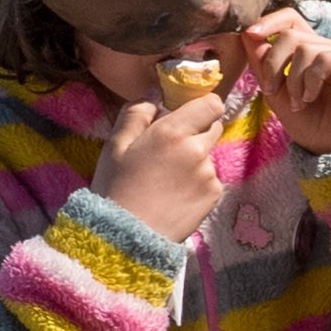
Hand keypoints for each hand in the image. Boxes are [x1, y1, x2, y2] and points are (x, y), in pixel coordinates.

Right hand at [87, 87, 236, 242]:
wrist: (126, 237)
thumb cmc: (116, 188)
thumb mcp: (115, 145)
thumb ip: (137, 113)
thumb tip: (155, 94)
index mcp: (172, 132)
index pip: (211, 104)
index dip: (201, 106)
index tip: (186, 113)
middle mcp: (197, 150)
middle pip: (212, 127)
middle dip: (196, 131)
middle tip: (168, 150)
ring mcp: (209, 173)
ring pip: (208, 154)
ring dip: (194, 159)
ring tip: (165, 179)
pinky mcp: (214, 194)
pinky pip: (210, 178)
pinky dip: (197, 182)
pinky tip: (174, 194)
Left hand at [236, 8, 330, 155]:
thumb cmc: (312, 125)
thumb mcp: (277, 93)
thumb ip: (264, 64)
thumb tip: (247, 34)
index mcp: (312, 53)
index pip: (291, 19)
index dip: (270, 22)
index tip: (251, 35)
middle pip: (291, 34)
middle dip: (273, 63)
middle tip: (273, 91)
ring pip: (305, 47)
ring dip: (293, 79)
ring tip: (299, 103)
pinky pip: (325, 59)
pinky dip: (311, 81)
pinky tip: (312, 98)